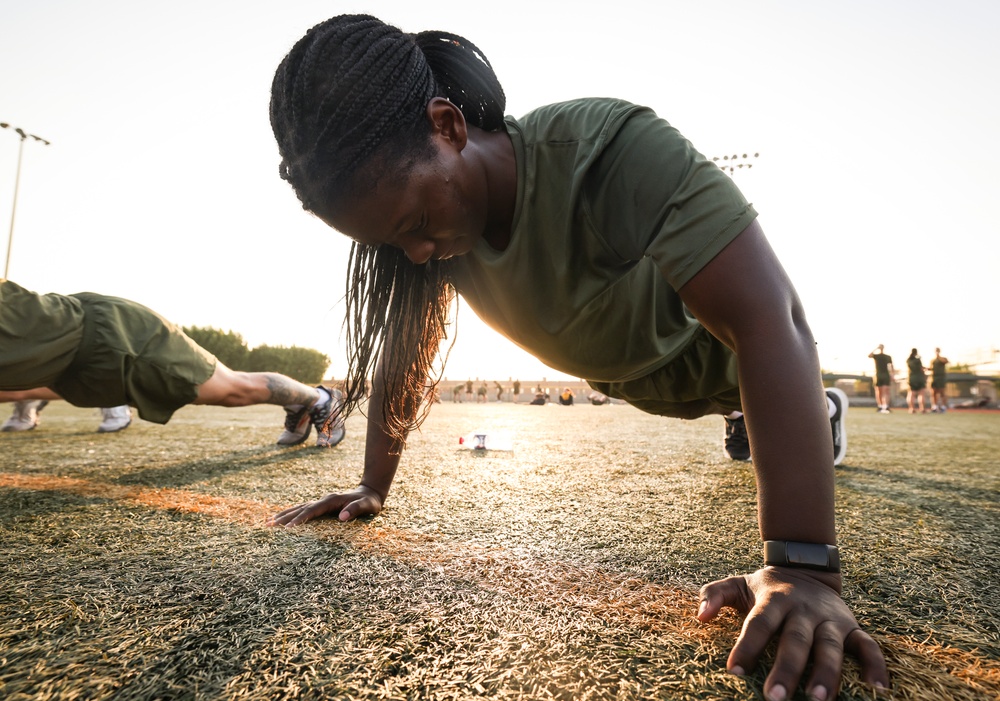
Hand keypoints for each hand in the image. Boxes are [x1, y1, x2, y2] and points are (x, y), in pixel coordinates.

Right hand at [266, 485, 383, 526]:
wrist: (370, 492)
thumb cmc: (369, 502)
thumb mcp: (367, 506)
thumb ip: (355, 510)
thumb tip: (341, 517)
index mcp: (332, 500)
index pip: (312, 510)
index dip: (300, 519)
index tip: (288, 528)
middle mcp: (323, 499)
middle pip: (300, 508)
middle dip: (284, 517)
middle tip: (268, 526)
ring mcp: (321, 502)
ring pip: (298, 508)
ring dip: (283, 515)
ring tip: (267, 522)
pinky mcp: (321, 506)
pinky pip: (302, 510)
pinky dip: (290, 514)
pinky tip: (281, 519)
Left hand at [697, 567, 887, 699]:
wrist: (805, 566)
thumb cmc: (765, 588)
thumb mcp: (736, 584)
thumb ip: (714, 595)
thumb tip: (700, 616)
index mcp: (774, 599)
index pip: (758, 624)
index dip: (746, 647)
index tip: (734, 672)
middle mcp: (803, 609)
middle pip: (795, 640)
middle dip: (786, 669)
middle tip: (775, 699)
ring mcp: (829, 618)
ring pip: (830, 646)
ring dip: (827, 673)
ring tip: (819, 700)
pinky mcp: (851, 627)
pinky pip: (867, 645)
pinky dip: (875, 665)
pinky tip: (878, 690)